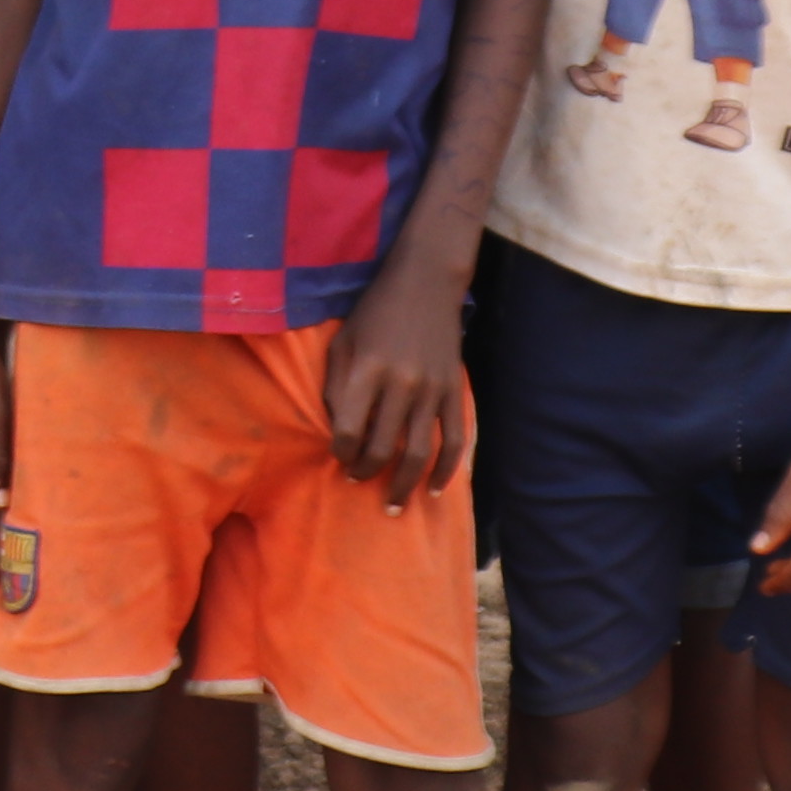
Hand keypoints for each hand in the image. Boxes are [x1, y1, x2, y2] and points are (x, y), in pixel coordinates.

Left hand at [325, 262, 473, 510]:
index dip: (341, 452)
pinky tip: (435, 490)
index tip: (338, 457)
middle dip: (367, 473)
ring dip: (405, 484)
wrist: (425, 284)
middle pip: (384, 447)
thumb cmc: (374, 313)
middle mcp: (402, 384)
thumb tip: (338, 431)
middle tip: (357, 481)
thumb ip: (336, 387)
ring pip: (420, 452)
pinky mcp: (454, 390)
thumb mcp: (342, 343)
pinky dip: (447, 469)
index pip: (349, 430)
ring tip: (392, 505)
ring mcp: (432, 389)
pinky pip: (455, 439)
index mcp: (367, 371)